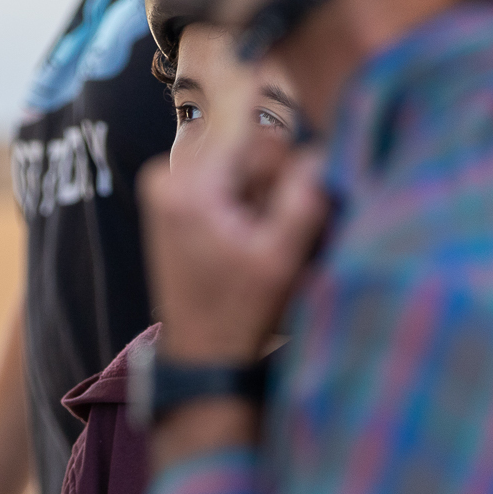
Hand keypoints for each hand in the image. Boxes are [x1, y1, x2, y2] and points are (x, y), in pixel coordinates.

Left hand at [139, 123, 327, 366]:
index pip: (265, 139)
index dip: (290, 172)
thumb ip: (306, 195)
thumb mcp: (282, 257)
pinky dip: (247, 205)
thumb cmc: (240, 314)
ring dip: (263, 199)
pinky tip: (245, 242)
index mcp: (189, 185)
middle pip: (253, 149)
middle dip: (274, 187)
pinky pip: (230, 179)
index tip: (284, 214)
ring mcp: (166, 184)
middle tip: (268, 238)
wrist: (202, 354)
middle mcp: (167, 173)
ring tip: (254, 245)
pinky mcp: (173, 197)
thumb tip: (327, 147)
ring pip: (245, 164)